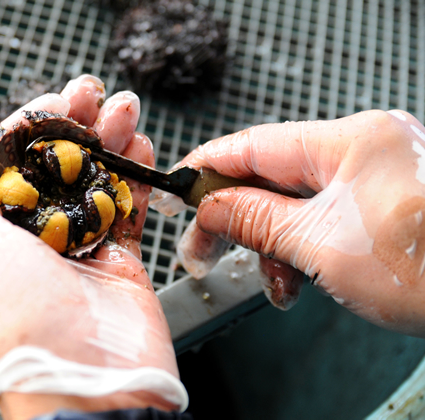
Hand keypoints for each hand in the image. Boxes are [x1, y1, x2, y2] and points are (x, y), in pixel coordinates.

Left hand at [0, 75, 181, 418]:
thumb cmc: (19, 318)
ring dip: (110, 142)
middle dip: (75, 126)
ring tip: (125, 110)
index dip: (28, 129)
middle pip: (54, 169)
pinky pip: (129, 209)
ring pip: (94, 182)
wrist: (90, 379)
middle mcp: (32, 246)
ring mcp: (79, 253)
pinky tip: (142, 146)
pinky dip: (137, 176)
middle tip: (94, 95)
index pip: (5, 168)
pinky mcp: (121, 262)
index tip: (53, 102)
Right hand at [177, 110, 424, 335]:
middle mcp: (366, 147)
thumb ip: (255, 220)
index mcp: (351, 140)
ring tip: (274, 284)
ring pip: (298, 202)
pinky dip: (304, 248)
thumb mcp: (321, 246)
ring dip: (274, 244)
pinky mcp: (385, 200)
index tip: (179, 188)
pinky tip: (300, 279)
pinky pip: (326, 216)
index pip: (254, 143)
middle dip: (238, 219)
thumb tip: (209, 207)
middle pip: (274, 176)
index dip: (207, 167)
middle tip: (205, 251)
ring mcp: (378, 174)